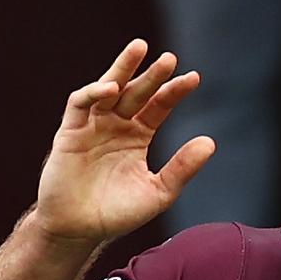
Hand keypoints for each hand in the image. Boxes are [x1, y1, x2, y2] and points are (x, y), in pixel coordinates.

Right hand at [33, 39, 214, 242]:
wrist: (79, 231)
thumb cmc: (118, 213)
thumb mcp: (159, 191)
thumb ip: (182, 168)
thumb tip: (211, 142)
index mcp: (138, 136)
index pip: (159, 106)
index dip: (174, 91)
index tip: (194, 78)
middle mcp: (116, 126)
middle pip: (137, 92)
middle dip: (153, 75)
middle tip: (171, 58)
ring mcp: (92, 127)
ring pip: (108, 89)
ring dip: (122, 68)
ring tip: (140, 48)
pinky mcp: (69, 133)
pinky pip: (80, 105)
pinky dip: (94, 93)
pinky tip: (112, 88)